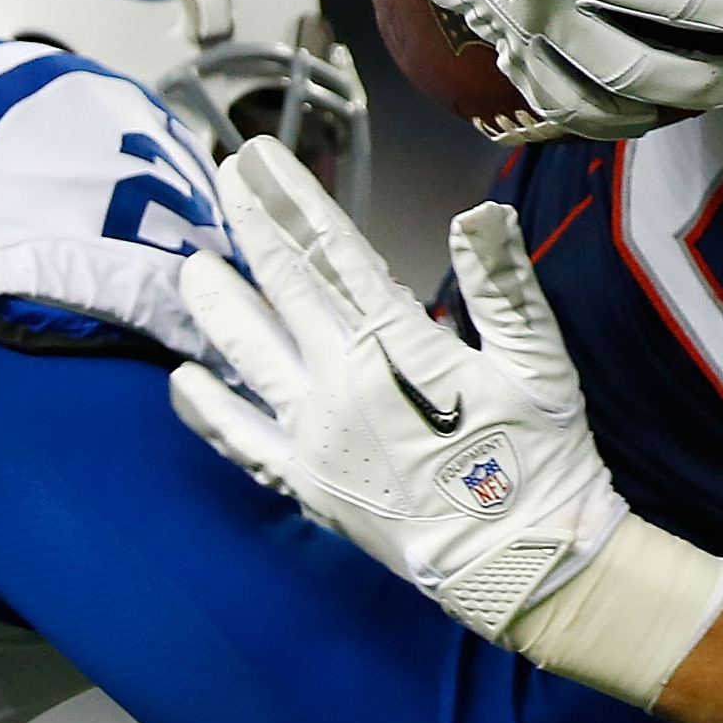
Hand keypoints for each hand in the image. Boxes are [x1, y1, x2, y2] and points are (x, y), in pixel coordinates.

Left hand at [169, 137, 631, 637]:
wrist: (520, 564)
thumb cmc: (538, 458)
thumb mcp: (538, 363)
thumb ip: (503, 285)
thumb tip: (478, 212)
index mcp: (398, 347)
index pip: (332, 252)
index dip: (292, 200)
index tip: (259, 157)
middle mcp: (341, 385)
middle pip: (284, 288)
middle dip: (253, 227)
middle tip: (224, 175)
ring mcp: (316, 437)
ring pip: (251, 356)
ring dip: (220, 306)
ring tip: (191, 267)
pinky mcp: (309, 482)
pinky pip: (243, 441)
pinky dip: (210, 413)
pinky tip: (183, 384)